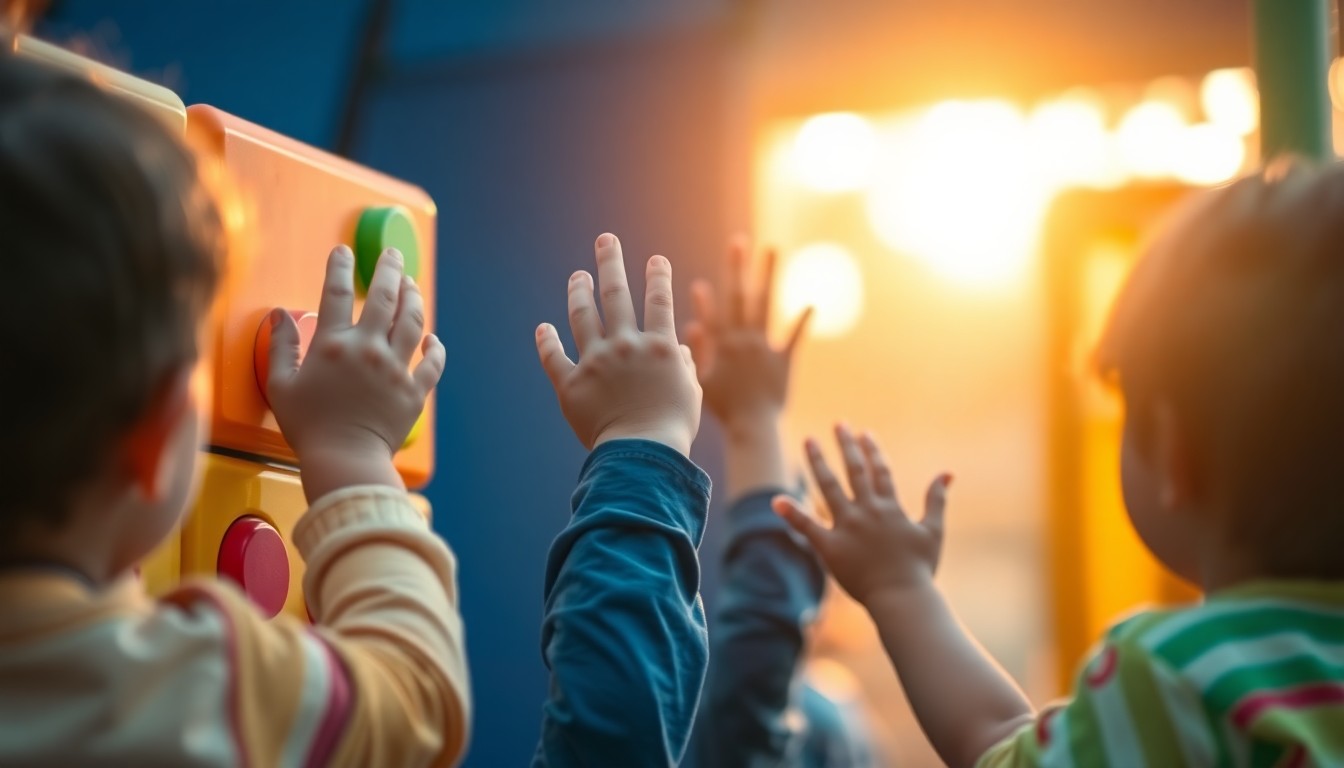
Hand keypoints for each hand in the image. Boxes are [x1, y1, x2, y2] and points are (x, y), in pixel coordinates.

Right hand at [268, 245, 444, 500]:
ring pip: (412, 322)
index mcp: (334, 345)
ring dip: (413, 298)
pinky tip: (433, 338)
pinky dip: (435, 348)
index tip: (342, 251)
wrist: (345, 460)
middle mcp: (369, 349)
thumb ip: (281, 347)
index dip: (339, 266)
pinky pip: (432, 363)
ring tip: (411, 284)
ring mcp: (395, 369)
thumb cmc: (308, 426)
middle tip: (392, 254)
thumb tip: (279, 315)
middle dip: (388, 269)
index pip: (336, 293)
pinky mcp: (414, 391)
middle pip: (384, 297)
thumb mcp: (281, 385)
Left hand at [536, 233, 701, 456]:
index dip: (658, 276)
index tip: (655, 259)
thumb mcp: (692, 391)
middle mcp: (625, 346)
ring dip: (578, 292)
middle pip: (615, 294)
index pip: (659, 300)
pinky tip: (543, 328)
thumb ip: (685, 365)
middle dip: (610, 262)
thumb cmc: (673, 427)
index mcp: (659, 347)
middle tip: (605, 240)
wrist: (641, 455)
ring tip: (577, 276)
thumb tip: (679, 350)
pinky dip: (546, 342)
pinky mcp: (571, 384)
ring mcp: (595, 363)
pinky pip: (553, 357)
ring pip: (582, 317)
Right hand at [685, 239, 811, 435]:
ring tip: (773, 250)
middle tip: (740, 241)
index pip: (715, 310)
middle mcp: (743, 341)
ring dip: (769, 276)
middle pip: (741, 297)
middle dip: (738, 267)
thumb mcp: (701, 379)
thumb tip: (691, 321)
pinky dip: (801, 322)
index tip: (700, 273)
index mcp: (722, 346)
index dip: (712, 286)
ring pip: (766, 306)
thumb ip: (699, 348)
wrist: (752, 427)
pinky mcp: (784, 362)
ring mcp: (765, 349)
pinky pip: (793, 339)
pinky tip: (811, 303)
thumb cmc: (723, 408)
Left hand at [773, 425, 952, 603]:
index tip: (864, 433)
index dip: (871, 450)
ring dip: (818, 462)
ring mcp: (847, 527)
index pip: (879, 471)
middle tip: (838, 424)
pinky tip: (777, 500)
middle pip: (854, 471)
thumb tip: (947, 472)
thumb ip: (937, 499)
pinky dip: (792, 513)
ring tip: (809, 441)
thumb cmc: (920, 568)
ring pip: (828, 487)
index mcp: (890, 508)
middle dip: (845, 445)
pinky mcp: (830, 547)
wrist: (902, 598)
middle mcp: (867, 511)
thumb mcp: (933, 531)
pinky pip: (807, 527)